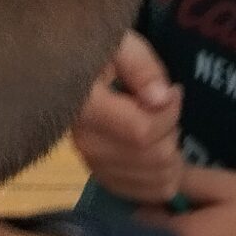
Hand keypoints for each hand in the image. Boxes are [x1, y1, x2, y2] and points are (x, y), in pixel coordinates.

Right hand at [73, 32, 183, 207]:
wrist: (62, 62)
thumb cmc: (94, 46)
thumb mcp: (118, 41)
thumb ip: (140, 65)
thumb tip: (160, 99)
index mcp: (84, 108)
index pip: (142, 131)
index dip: (169, 113)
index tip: (173, 90)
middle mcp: (84, 143)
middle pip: (153, 158)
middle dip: (172, 131)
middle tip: (164, 105)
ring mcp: (91, 163)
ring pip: (155, 180)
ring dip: (170, 154)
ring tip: (159, 124)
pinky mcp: (100, 175)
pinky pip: (146, 194)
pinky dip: (161, 176)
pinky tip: (157, 147)